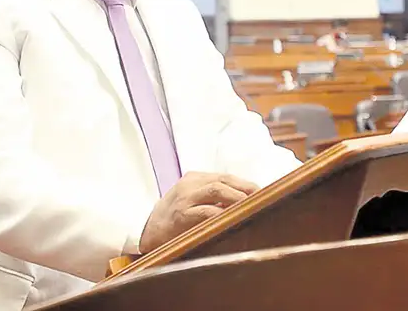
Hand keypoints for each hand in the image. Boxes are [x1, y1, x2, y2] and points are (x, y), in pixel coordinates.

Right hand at [138, 172, 257, 253]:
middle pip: (223, 180)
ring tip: (250, 204)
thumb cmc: (174, 217)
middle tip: (262, 197)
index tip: (261, 192)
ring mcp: (184, 199)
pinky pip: (205, 211)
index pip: (225, 176)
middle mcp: (189, 185)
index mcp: (193, 178)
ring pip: (215, 190)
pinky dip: (220, 212)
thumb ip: (213, 197)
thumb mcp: (191, 199)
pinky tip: (232, 217)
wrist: (146, 231)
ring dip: (236, 197)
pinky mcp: (181, 215)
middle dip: (245, 188)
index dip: (245, 183)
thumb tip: (246, 201)